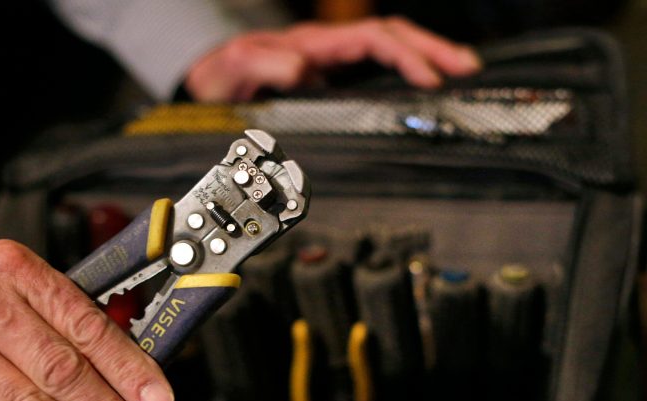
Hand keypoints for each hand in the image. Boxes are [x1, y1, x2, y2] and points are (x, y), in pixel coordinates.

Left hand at [185, 16, 481, 101]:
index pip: (372, 39)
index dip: (404, 56)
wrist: (209, 86)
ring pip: (389, 47)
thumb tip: (303, 69)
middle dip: (432, 48)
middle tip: (468, 67)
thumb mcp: (232, 70)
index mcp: (312, 44)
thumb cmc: (220, 79)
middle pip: (391, 35)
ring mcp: (330, 61)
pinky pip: (377, 66)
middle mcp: (326, 48)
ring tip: (462, 70)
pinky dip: (406, 70)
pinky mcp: (330, 77)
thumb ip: (262, 67)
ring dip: (427, 56)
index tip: (428, 78)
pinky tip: (424, 83)